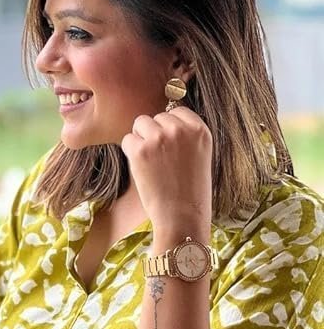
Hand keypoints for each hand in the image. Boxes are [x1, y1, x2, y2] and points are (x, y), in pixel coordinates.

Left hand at [120, 104, 212, 229]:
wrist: (182, 216)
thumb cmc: (190, 191)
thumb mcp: (199, 155)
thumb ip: (185, 136)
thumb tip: (161, 120)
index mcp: (200, 130)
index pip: (177, 112)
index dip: (170, 128)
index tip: (171, 147)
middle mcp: (180, 129)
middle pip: (157, 117)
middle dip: (155, 134)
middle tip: (161, 160)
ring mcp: (159, 138)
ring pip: (141, 123)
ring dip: (141, 139)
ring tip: (152, 162)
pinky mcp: (140, 150)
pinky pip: (128, 139)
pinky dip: (130, 152)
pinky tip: (142, 168)